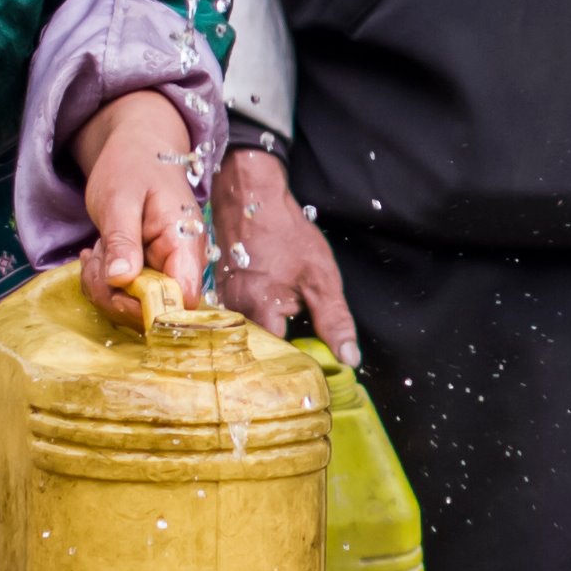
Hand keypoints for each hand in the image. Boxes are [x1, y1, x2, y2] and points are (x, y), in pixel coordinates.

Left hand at [72, 90, 207, 325]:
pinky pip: (123, 296)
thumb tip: (121, 281)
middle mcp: (180, 266)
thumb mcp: (120, 199)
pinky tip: (97, 255)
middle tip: (95, 258)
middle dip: (114, 293)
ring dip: (103, 286)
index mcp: (185, 245)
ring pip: (133, 307)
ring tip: (97, 249)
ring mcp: (163, 272)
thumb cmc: (133, 165)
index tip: (116, 287)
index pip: (182, 299)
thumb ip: (123, 240)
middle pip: (153, 311)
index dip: (149, 308)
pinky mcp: (146, 275)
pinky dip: (102, 282)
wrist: (137, 149)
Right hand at [210, 148, 359, 362]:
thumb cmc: (286, 233)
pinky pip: (241, 323)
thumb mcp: (320, 278)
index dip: (299, 369)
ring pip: (249, 339)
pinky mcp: (221, 297)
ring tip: (291, 337)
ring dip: (271, 340)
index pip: (277, 362)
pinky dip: (259, 325)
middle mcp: (232, 315)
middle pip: (258, 355)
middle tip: (307, 356)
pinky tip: (274, 317)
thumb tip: (349, 360)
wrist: (250, 197)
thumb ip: (334, 321)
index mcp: (257, 313)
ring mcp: (223, 306)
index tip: (317, 373)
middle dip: (282, 359)